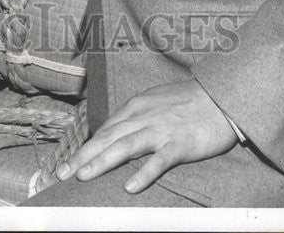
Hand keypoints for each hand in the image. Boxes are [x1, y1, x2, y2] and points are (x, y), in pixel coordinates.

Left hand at [56, 79, 236, 193]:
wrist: (221, 97)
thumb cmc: (188, 100)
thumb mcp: (155, 102)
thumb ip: (136, 117)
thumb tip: (115, 132)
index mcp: (136, 106)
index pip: (105, 129)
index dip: (84, 147)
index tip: (67, 163)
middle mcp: (143, 116)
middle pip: (108, 138)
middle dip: (83, 156)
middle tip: (62, 174)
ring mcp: (161, 130)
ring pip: (125, 146)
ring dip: (102, 162)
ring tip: (83, 177)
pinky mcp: (180, 144)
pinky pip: (159, 161)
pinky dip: (144, 173)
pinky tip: (130, 187)